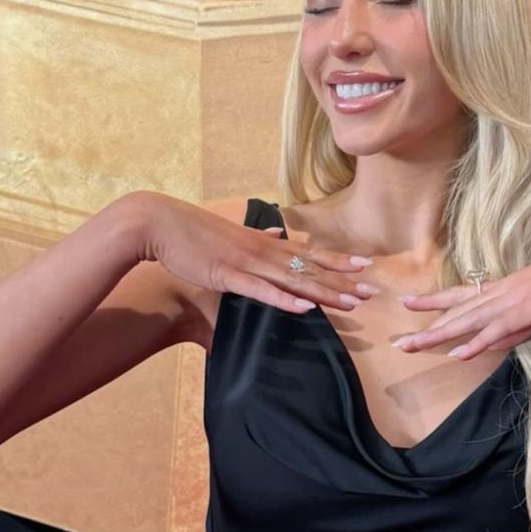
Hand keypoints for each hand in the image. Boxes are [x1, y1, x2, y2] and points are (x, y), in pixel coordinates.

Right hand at [126, 190, 375, 314]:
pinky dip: (284, 300)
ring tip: (351, 303)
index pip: (308, 253)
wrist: (158, 223)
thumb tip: (279, 231)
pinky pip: (261, 291)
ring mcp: (245, 263)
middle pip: (309, 268)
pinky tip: (305, 308)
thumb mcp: (231, 232)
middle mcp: (261, 250)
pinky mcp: (227, 275)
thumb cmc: (192, 231)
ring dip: (323, 293)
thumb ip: (258, 235)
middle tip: (371, 291)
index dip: (338, 260)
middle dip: (341, 281)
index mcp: (262, 242)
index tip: (365, 265)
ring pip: (293, 280)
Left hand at [392, 235, 530, 359]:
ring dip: (438, 335)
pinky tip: (457, 353)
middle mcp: (500, 291)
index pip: (460, 294)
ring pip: (467, 321)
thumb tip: (492, 343)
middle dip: (425, 327)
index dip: (433, 299)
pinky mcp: (528, 310)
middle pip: (455, 311)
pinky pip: (497, 330)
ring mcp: (512, 300)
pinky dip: (476, 343)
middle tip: (397, 342)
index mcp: (502, 287)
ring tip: (413, 347)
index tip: (408, 303)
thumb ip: (514, 327)